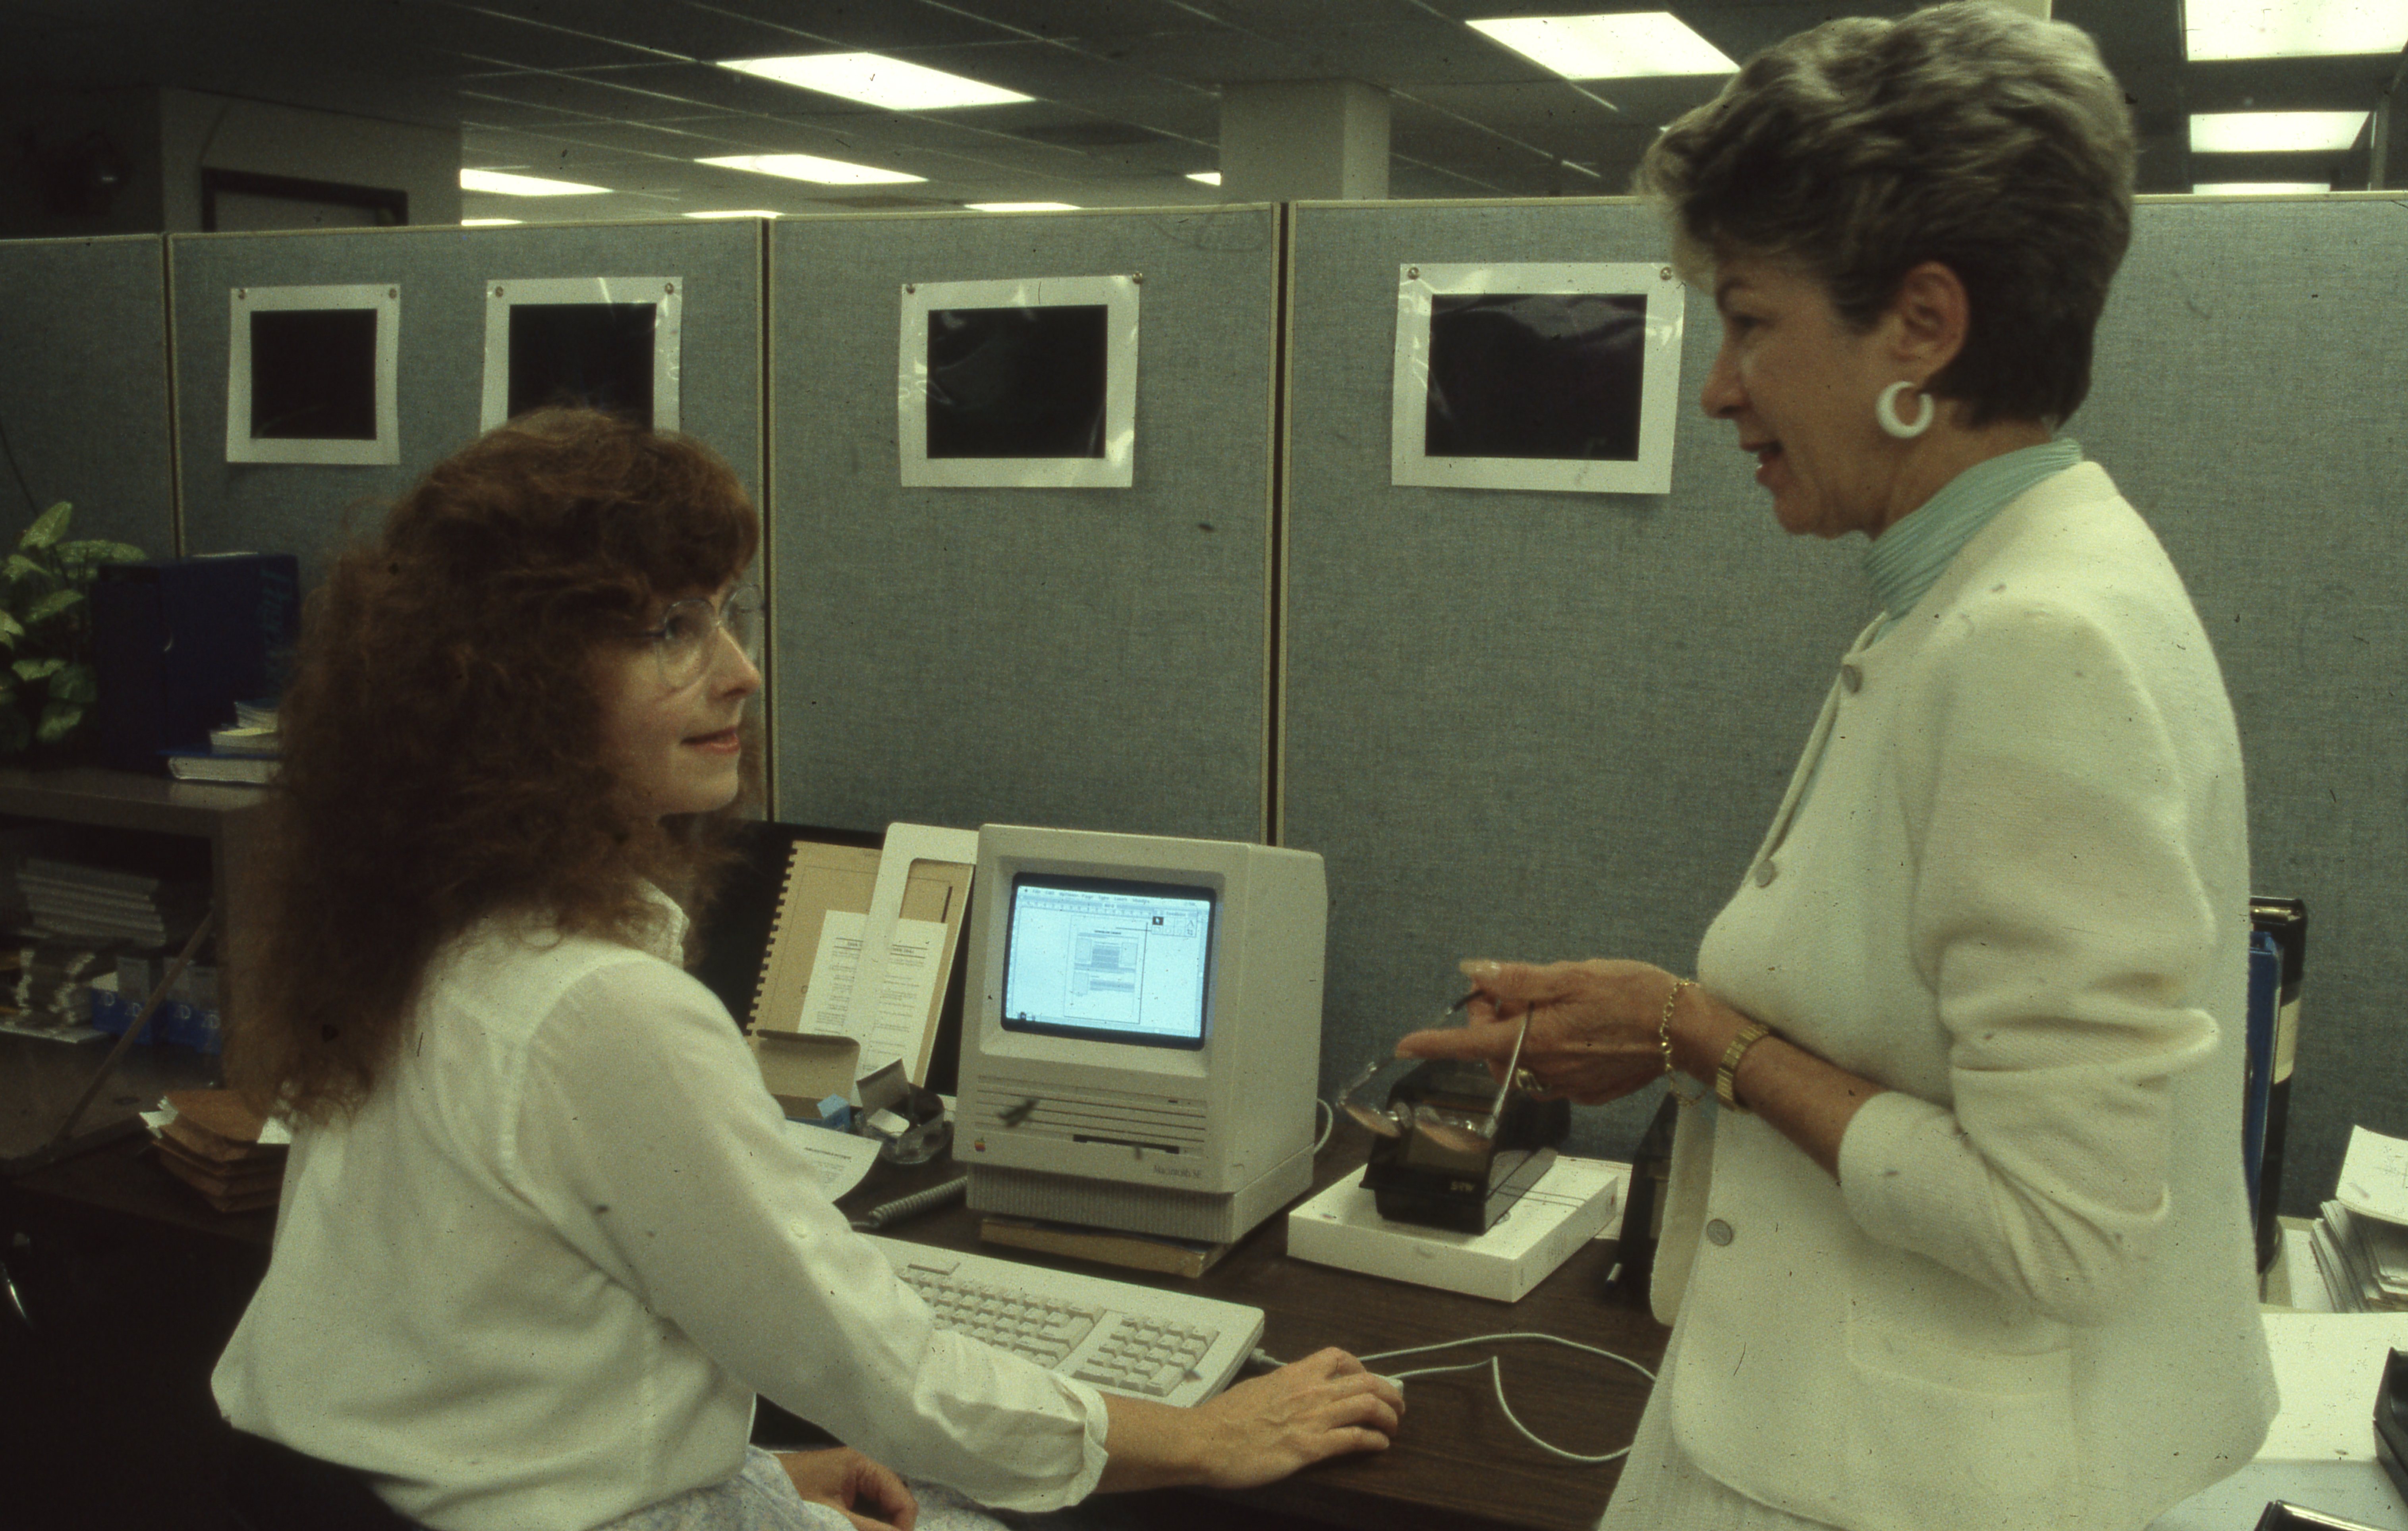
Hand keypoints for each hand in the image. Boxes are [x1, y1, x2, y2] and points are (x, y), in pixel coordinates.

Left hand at [777, 1447, 916, 1530]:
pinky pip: (862, 1510)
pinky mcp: (835, 1493)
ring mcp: (847, 1480)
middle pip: (892, 1501)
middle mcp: (859, 1467)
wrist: (748, 1494)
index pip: (901, 1495)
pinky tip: (855, 1529)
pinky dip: (863, 1525)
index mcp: (861, 1464)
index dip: (904, 1526)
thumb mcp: (830, 1519)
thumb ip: (868, 1530)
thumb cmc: (789, 1499)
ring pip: (878, 1509)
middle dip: (891, 1527)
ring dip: (876, 1527)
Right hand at [1184, 1347, 1404, 1489]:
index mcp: (1293, 1374)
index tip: (1367, 1377)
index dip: (1361, 1366)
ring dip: (1388, 1417)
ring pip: (1367, 1406)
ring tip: (1394, 1426)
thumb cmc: (1223, 1419)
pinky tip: (1379, 1445)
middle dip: (1389, 1392)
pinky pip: (1354, 1439)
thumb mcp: (1255, 1390)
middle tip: (1396, 1405)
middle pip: (1365, 1381)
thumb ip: (1278, 1388)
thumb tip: (1287, 1391)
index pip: (1337, 1357)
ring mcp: (1311, 1419)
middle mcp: (1308, 1391)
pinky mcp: (1309, 1448)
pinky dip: (1374, 1441)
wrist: (1205, 1440)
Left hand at [1394, 959, 1694, 1105]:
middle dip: (1489, 1022)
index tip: (1404, 1045)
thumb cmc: (1633, 995)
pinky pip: (1549, 1074)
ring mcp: (1567, 1086)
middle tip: (1508, 990)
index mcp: (1537, 1040)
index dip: (1433, 1043)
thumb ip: (1518, 978)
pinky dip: (1545, 1051)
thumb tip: (1474, 973)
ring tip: (1546, 1005)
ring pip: (1520, 1064)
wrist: (1685, 1030)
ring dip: (1517, 1037)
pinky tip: (1572, 1028)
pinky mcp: (1587, 1092)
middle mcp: (1547, 1070)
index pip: (1470, 1045)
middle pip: (1493, 1052)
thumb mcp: (1572, 975)